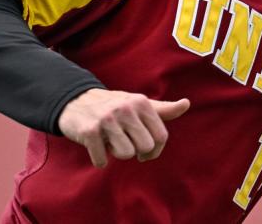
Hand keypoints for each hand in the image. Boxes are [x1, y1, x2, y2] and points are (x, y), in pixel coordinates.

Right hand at [58, 88, 190, 167]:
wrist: (75, 101)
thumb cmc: (114, 106)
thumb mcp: (138, 104)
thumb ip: (163, 109)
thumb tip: (186, 104)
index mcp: (141, 102)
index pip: (161, 136)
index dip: (155, 150)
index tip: (146, 152)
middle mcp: (126, 109)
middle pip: (145, 146)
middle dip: (136, 152)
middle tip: (126, 145)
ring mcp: (107, 119)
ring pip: (126, 154)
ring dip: (117, 154)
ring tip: (111, 141)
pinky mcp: (89, 131)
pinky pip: (102, 160)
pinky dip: (100, 159)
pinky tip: (96, 146)